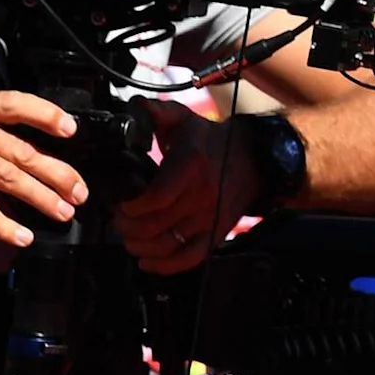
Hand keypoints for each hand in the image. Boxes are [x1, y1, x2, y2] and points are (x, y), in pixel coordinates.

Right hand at [0, 90, 85, 246]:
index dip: (46, 114)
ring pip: (9, 176)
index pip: (15, 103)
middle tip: (78, 190)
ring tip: (62, 211)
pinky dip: (5, 224)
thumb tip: (36, 155)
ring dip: (41, 197)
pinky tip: (22, 235)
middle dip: (56, 172)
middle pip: (20, 149)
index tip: (71, 130)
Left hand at [114, 99, 263, 275]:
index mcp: (191, 167)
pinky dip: (164, 266)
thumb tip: (134, 108)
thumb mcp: (184, 120)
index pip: (154, 199)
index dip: (130, 207)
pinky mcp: (216, 234)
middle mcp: (202, 196)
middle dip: (126, 226)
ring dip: (139, 245)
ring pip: (166, 246)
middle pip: (153, 226)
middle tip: (119, 219)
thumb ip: (156, 112)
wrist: (255, 160)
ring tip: (130, 236)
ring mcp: (210, 218)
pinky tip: (148, 261)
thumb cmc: (213, 142)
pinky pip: (189, 259)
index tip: (120, 203)